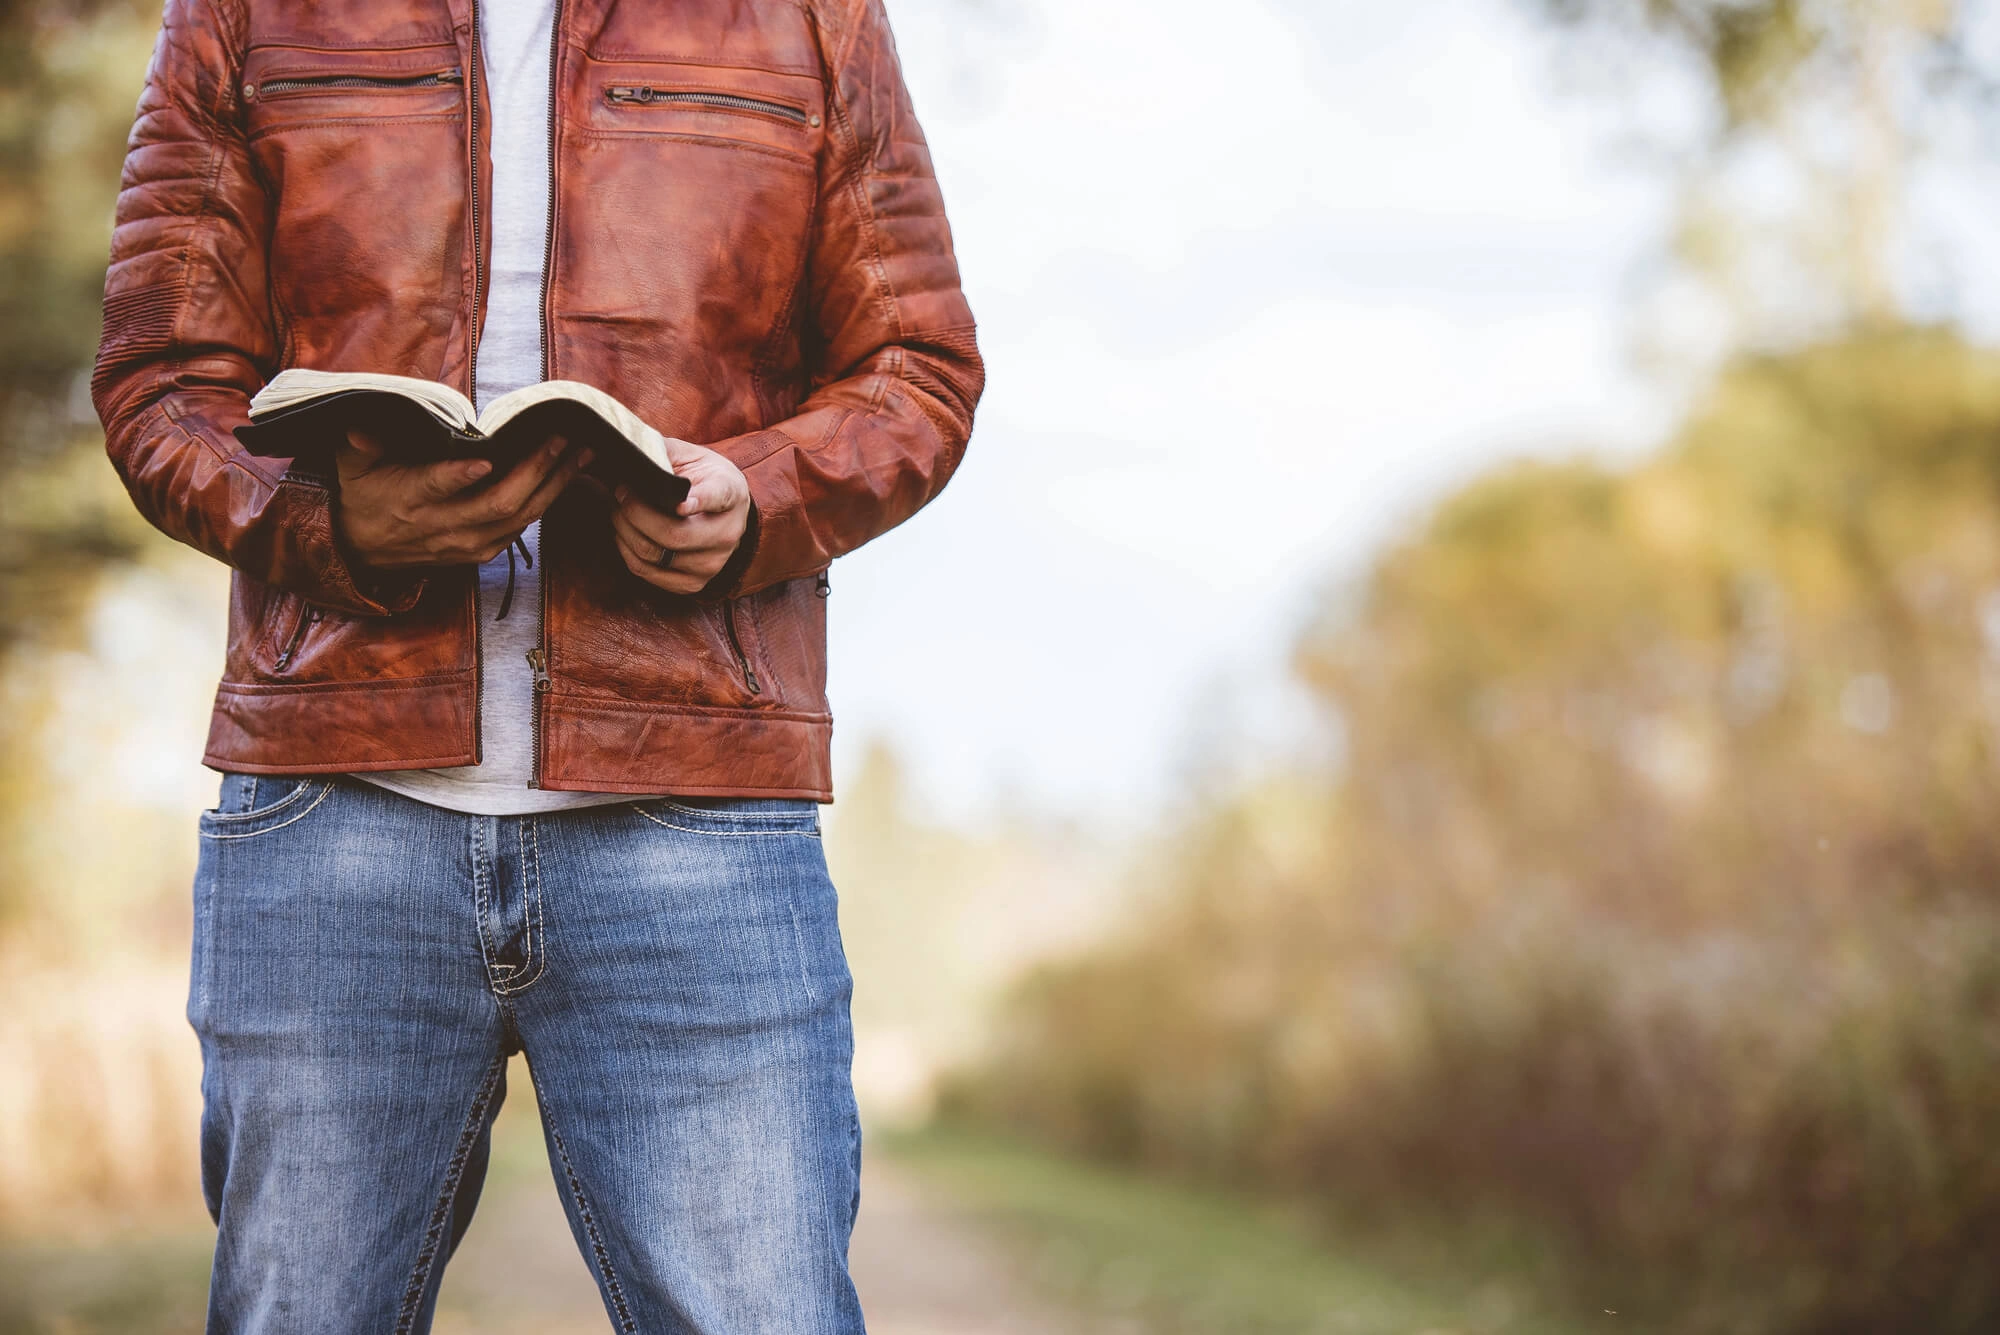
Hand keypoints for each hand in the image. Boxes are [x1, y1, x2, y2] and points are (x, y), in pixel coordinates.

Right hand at [334, 429, 591, 568]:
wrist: (363, 551)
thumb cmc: (364, 495)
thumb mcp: (352, 468)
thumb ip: (360, 445)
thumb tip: (358, 427)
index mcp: (410, 499)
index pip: (437, 487)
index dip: (460, 476)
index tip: (484, 459)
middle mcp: (443, 525)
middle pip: (497, 502)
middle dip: (535, 469)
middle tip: (561, 439)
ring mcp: (467, 543)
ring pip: (520, 517)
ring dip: (554, 485)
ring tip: (581, 454)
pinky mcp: (482, 552)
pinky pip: (523, 528)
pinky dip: (548, 502)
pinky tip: (569, 477)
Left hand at [611, 436, 750, 594]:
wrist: (726, 512)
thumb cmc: (703, 479)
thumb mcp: (691, 457)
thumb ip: (660, 451)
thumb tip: (613, 451)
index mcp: (730, 493)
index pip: (717, 497)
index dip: (699, 501)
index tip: (680, 503)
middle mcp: (727, 534)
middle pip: (673, 534)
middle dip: (635, 512)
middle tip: (620, 492)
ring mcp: (711, 564)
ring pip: (654, 555)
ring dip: (625, 530)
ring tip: (618, 510)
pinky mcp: (693, 583)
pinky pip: (647, 572)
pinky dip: (627, 551)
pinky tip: (625, 532)